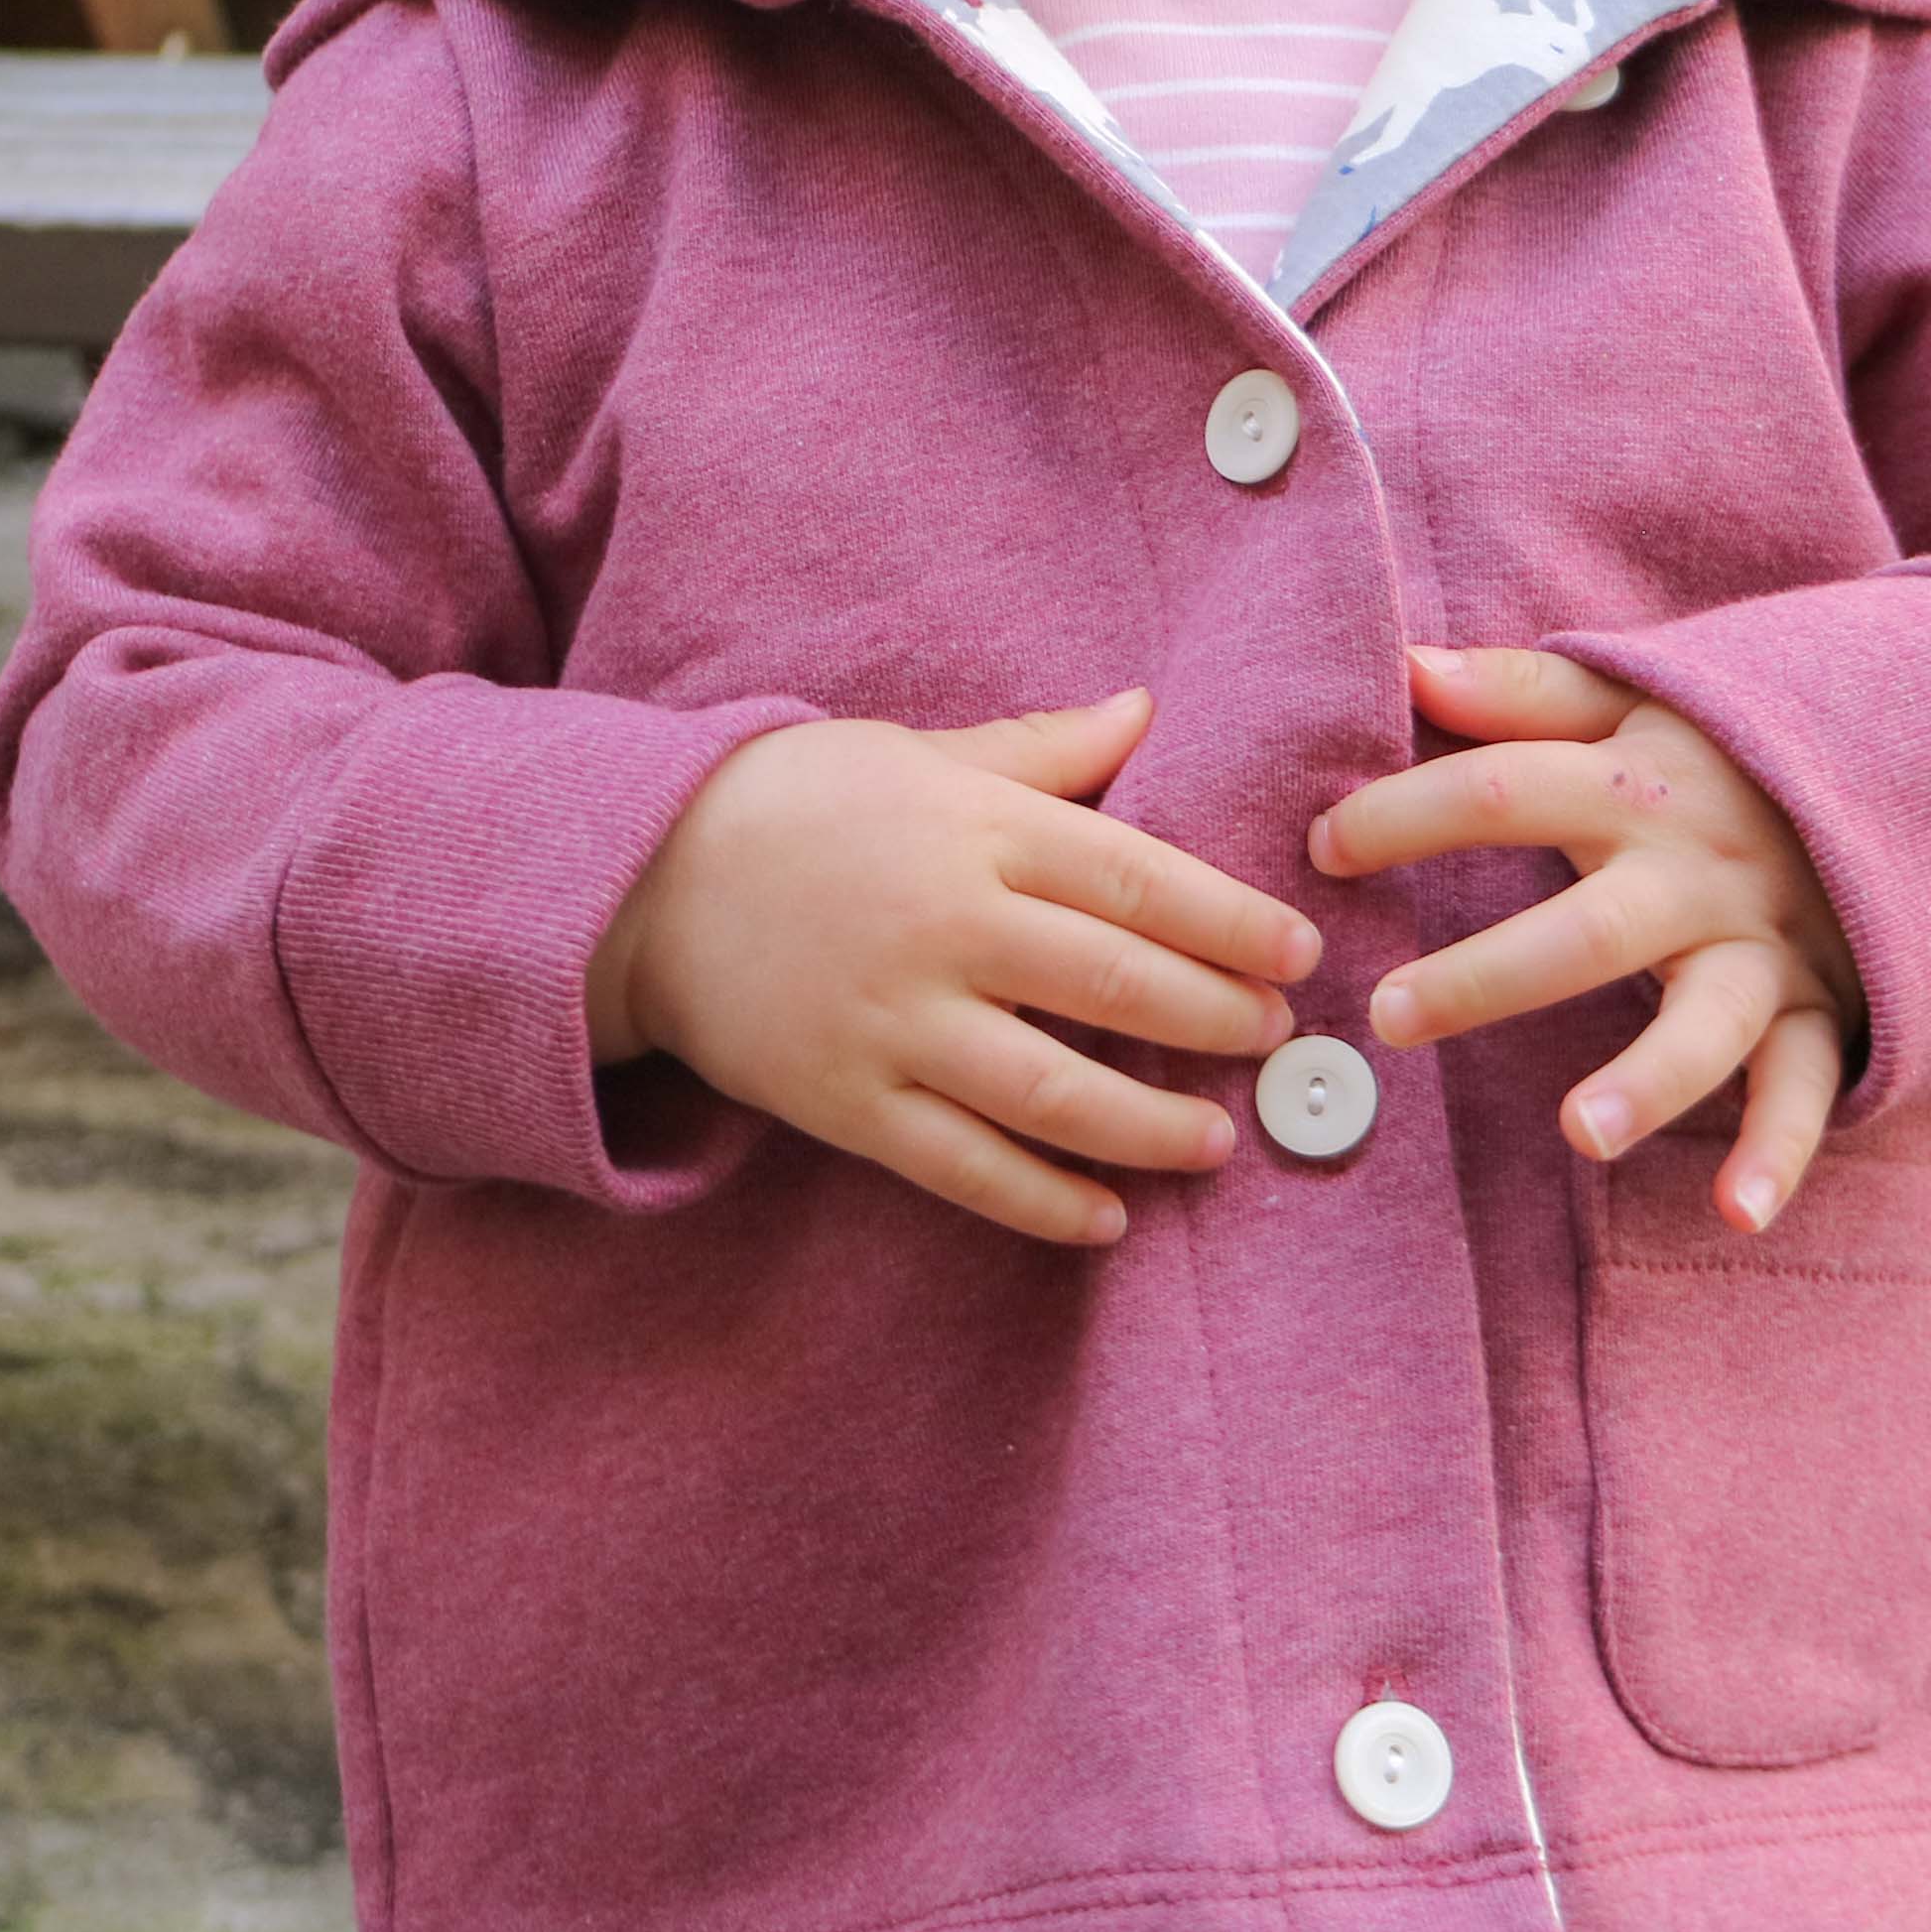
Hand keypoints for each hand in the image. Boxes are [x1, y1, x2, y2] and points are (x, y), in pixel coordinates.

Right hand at [590, 688, 1319, 1247]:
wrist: (636, 881)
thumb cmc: (793, 804)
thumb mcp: (916, 755)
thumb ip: (1040, 751)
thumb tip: (1146, 713)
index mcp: (972, 830)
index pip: (1137, 877)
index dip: (1229, 922)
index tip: (1294, 952)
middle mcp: (945, 927)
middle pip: (1115, 984)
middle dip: (1213, 1021)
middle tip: (1272, 1043)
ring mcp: (894, 1024)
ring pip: (1054, 1092)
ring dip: (1150, 1126)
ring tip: (1214, 1142)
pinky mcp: (846, 1103)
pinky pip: (965, 1166)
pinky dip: (1043, 1200)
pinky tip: (1105, 1218)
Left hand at [1310, 646, 1853, 1232]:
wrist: (1916, 767)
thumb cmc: (1730, 754)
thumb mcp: (1640, 700)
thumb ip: (1525, 691)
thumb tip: (1407, 665)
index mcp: (1638, 784)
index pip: (1504, 789)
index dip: (1406, 815)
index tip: (1321, 849)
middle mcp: (1698, 870)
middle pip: (1588, 927)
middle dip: (1489, 977)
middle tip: (1389, 1017)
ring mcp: (1762, 947)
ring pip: (1706, 1021)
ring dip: (1648, 1079)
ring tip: (1579, 1134)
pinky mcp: (1819, 1011)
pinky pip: (1802, 1088)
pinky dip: (1776, 1154)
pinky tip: (1738, 1214)